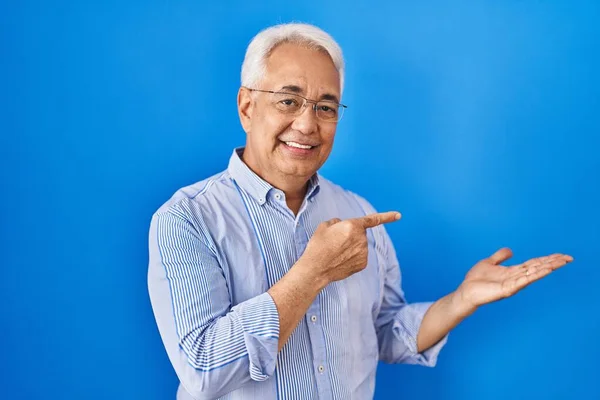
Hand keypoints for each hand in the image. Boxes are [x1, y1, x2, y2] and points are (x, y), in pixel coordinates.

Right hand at [298, 211, 400, 286]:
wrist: (316, 269)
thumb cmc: (318, 246)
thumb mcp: (324, 226)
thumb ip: (338, 222)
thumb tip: (343, 226)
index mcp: (353, 225)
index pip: (372, 219)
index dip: (387, 217)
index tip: (399, 215)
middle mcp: (362, 239)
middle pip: (359, 234)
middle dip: (350, 236)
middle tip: (334, 242)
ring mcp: (364, 252)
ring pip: (359, 246)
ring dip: (351, 247)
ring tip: (335, 253)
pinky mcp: (363, 264)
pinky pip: (359, 256)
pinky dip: (352, 258)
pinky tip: (340, 261)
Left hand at [456, 248, 573, 313]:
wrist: (465, 292)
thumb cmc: (476, 280)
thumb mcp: (489, 262)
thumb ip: (500, 257)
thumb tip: (510, 250)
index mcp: (513, 271)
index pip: (534, 264)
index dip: (547, 259)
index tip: (561, 255)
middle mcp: (516, 278)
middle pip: (538, 268)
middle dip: (553, 263)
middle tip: (568, 257)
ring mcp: (513, 284)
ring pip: (534, 274)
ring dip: (548, 267)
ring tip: (561, 262)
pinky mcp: (508, 289)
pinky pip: (524, 281)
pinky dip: (535, 275)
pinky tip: (545, 270)